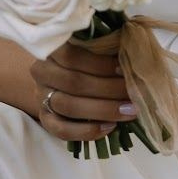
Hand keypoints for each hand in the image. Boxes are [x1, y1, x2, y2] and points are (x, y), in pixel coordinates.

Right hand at [31, 26, 137, 143]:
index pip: (72, 55)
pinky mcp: (45, 119)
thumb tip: (136, 55)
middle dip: (109, 89)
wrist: (63, 79)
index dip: (100, 64)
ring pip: (69, 106)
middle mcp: (42, 72)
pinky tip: (110, 127)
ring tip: (129, 111)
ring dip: (103, 110)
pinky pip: (62, 130)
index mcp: (53, 49)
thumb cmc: (88, 60)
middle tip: (134, 93)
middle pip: (73, 82)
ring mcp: (41, 97)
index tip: (125, 69)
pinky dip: (87, 131)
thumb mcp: (96, 48)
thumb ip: (109, 47)